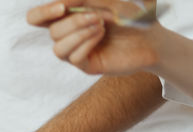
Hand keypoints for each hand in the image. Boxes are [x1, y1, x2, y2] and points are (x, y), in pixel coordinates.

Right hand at [27, 0, 161, 74]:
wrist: (154, 33)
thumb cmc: (134, 12)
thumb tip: (62, 3)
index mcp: (69, 15)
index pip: (37, 17)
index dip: (42, 13)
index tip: (61, 7)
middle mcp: (70, 34)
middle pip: (51, 31)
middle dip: (73, 21)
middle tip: (97, 16)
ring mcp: (77, 51)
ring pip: (58, 48)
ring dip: (79, 33)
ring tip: (101, 25)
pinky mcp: (87, 65)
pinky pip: (74, 58)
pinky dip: (87, 44)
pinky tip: (101, 36)